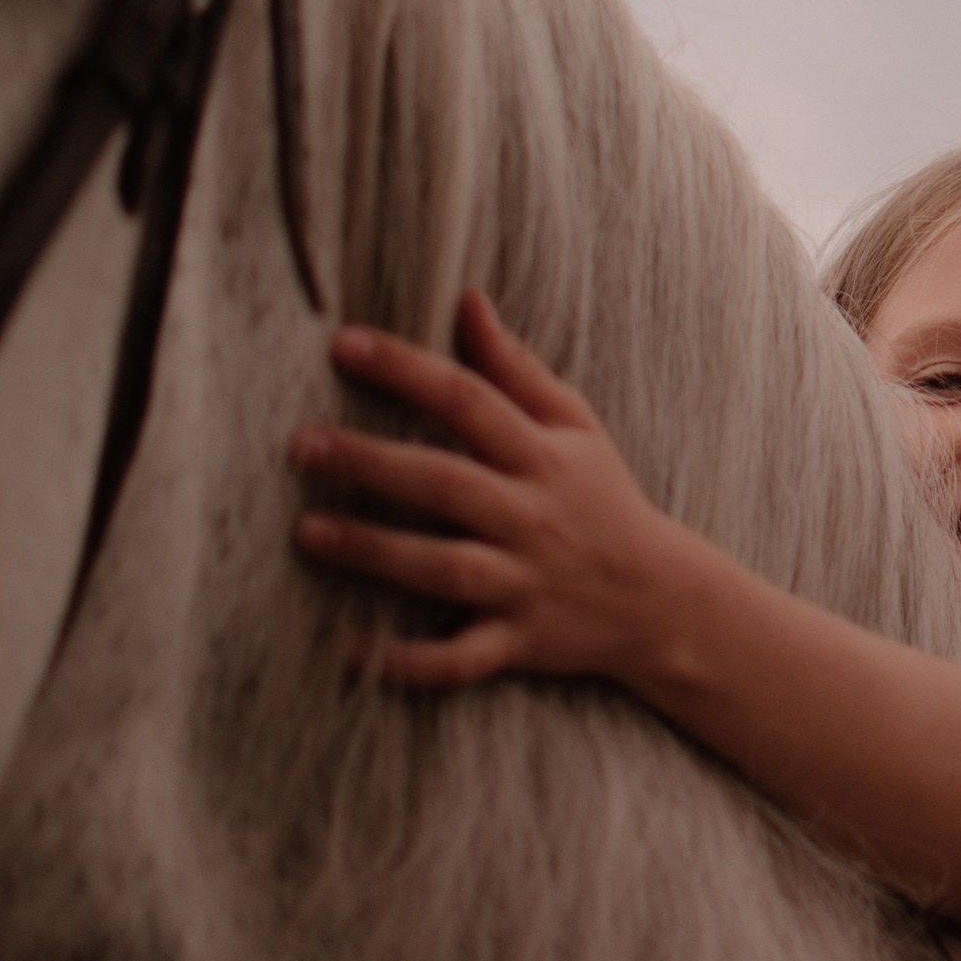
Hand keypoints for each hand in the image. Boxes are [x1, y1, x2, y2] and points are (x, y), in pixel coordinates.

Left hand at [291, 290, 678, 692]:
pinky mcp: (518, 643)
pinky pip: (459, 658)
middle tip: (300, 444)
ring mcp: (524, 583)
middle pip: (446, 483)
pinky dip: (407, 661)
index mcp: (542, 456)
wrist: (660, 599)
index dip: (406, 369)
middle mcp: (531, 517)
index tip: (342, 343)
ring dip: (375, 551)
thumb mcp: (575, 425)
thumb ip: (515, 368)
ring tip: (306, 531)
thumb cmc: (604, 500)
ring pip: (445, 568)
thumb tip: (465, 299)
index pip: (469, 399)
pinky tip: (348, 650)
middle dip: (371, 462)